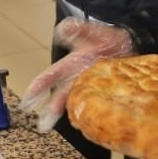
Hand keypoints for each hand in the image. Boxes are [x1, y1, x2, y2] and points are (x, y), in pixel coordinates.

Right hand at [19, 18, 133, 131]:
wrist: (131, 45)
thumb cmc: (108, 39)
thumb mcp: (93, 32)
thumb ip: (78, 30)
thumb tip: (62, 29)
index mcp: (71, 65)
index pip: (50, 77)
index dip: (37, 89)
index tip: (26, 102)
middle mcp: (77, 78)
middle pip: (61, 96)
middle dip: (50, 110)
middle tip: (42, 126)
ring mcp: (90, 87)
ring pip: (75, 104)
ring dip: (67, 116)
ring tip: (59, 129)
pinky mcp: (104, 93)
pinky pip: (94, 107)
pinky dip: (87, 116)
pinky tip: (85, 125)